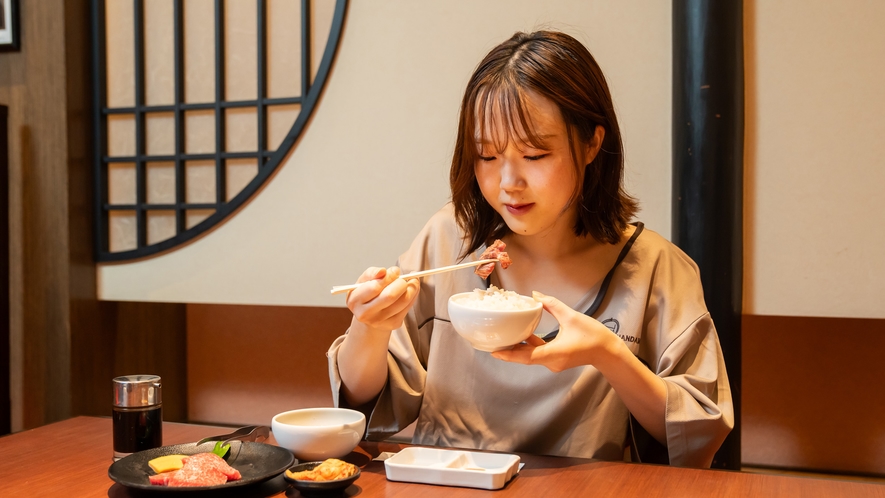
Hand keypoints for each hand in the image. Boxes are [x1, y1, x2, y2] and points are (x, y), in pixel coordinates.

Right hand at [347, 266, 420, 331]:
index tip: (395, 271)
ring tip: (411, 281)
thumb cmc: (367, 294)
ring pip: (403, 301)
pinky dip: (413, 296)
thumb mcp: (363, 281)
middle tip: (403, 278)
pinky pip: (408, 307)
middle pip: (390, 296)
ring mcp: (379, 321)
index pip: (375, 287)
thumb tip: (383, 271)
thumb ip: (372, 273)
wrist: (369, 315)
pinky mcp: (392, 324)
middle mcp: (365, 314)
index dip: (388, 277)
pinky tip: (411, 290)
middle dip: (401, 283)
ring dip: (411, 288)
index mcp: (355, 300)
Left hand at [492, 291, 620, 371]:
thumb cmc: (593, 336)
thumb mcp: (572, 316)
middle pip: (525, 357)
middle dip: (509, 350)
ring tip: (504, 337)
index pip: (526, 356)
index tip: (494, 351)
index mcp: (553, 353)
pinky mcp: (557, 359)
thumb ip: (552, 305)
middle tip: (493, 341)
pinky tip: (524, 335)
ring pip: (531, 356)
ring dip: (519, 348)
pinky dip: (530, 346)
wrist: (609, 352)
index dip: (509, 354)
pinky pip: (539, 354)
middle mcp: (551, 361)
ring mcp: (554, 362)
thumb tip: (536, 294)